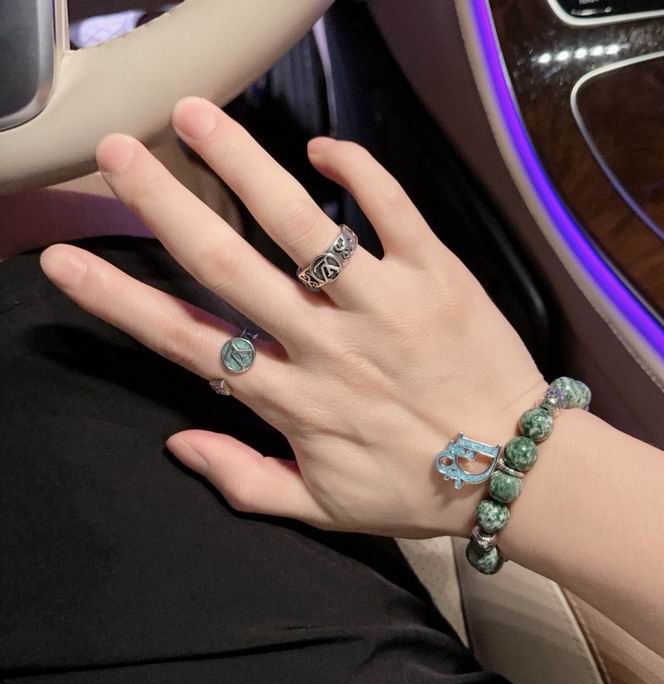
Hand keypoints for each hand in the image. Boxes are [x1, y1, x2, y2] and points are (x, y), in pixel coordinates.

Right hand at [41, 97, 544, 538]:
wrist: (517, 471)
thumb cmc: (419, 489)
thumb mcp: (325, 508)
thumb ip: (245, 480)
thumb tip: (178, 442)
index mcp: (294, 400)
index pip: (189, 342)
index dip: (122, 300)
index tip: (68, 259)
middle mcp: (327, 345)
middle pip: (228, 265)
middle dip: (163, 206)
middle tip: (117, 154)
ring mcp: (384, 305)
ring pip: (300, 225)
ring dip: (242, 164)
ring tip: (195, 117)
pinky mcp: (437, 276)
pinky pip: (392, 210)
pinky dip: (358, 173)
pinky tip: (323, 149)